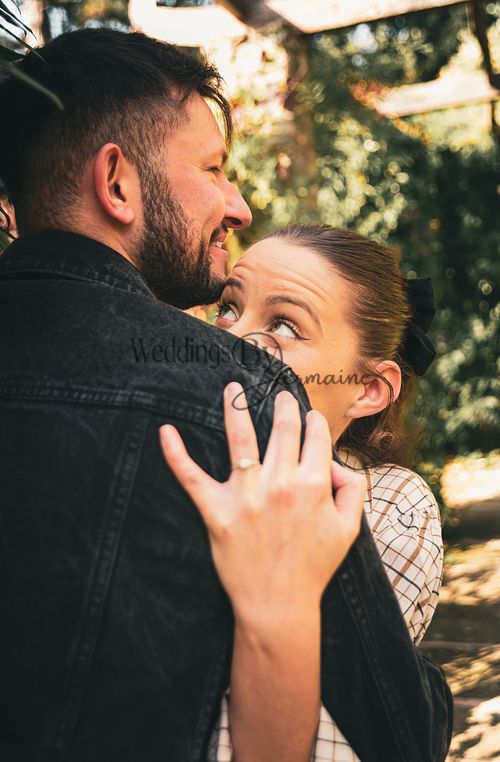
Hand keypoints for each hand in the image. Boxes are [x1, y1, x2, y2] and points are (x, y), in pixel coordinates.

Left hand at [159, 382, 364, 626]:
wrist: (279, 606)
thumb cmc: (314, 567)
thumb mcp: (349, 529)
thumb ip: (353, 488)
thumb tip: (336, 461)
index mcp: (314, 485)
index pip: (316, 435)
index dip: (315, 423)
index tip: (310, 420)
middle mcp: (280, 483)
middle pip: (283, 428)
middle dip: (284, 405)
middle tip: (280, 394)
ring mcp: (247, 496)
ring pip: (240, 439)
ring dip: (236, 407)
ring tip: (233, 388)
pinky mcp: (217, 512)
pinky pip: (192, 478)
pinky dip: (176, 454)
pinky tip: (165, 431)